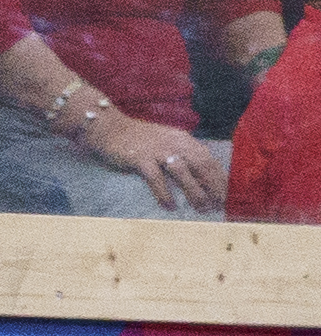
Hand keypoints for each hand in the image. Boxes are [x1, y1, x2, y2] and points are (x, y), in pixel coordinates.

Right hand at [83, 108, 225, 214]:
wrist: (108, 127)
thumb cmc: (138, 139)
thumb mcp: (165, 141)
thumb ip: (182, 154)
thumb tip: (200, 178)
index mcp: (183, 140)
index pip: (208, 159)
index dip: (220, 178)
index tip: (228, 195)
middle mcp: (174, 143)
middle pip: (201, 165)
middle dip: (213, 186)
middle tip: (220, 205)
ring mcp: (157, 150)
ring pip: (182, 172)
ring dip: (194, 191)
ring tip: (202, 208)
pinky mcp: (140, 158)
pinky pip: (156, 178)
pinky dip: (164, 193)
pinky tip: (169, 206)